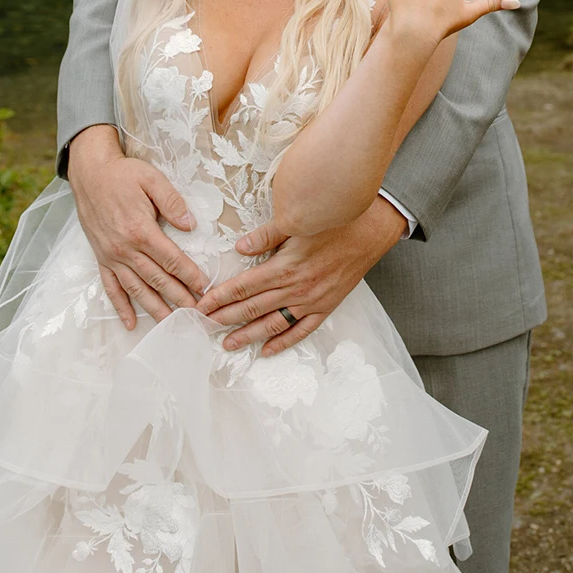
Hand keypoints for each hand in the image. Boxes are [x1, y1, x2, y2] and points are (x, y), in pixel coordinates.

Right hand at [68, 124, 208, 328]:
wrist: (90, 173)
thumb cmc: (123, 174)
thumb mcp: (152, 179)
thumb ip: (172, 202)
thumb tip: (191, 224)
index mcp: (141, 230)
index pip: (171, 259)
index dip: (190, 276)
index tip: (206, 289)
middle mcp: (125, 249)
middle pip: (157, 280)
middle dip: (179, 298)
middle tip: (196, 316)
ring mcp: (111, 256)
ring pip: (136, 289)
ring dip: (155, 309)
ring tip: (171, 325)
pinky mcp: (101, 258)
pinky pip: (110, 287)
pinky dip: (120, 306)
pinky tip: (130, 323)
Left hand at [195, 197, 407, 355]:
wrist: (371, 232)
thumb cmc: (335, 223)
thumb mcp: (298, 223)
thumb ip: (266, 235)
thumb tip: (239, 247)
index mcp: (285, 267)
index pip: (243, 287)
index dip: (220, 298)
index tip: (201, 306)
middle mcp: (296, 289)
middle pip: (252, 308)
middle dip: (225, 318)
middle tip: (204, 327)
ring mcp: (311, 301)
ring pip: (272, 324)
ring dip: (248, 335)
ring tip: (227, 343)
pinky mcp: (326, 306)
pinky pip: (301, 330)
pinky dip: (283, 342)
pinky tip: (267, 350)